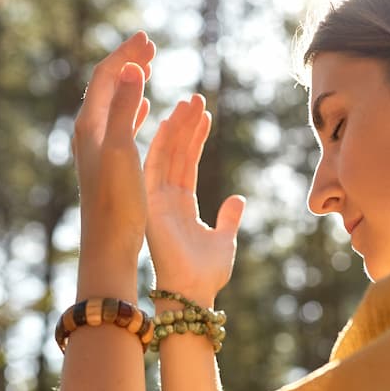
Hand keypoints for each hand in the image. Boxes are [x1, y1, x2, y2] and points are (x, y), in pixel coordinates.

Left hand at [71, 31, 155, 273]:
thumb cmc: (117, 201)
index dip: (126, 56)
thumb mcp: (122, 149)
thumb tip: (131, 68)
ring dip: (132, 82)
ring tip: (149, 67)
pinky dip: (135, 108)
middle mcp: (90, 133)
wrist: (108, 244)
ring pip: (115, 103)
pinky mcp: (109, 163)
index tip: (148, 40)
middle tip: (150, 46)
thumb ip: (127, 107)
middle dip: (128, 63)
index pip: (107, 77)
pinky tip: (146, 107)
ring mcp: (98, 148)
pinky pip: (121, 124)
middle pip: (108, 86)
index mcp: (91, 125)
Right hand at [144, 94, 245, 302]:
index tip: (204, 115)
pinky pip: (155, 167)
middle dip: (187, 125)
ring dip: (178, 128)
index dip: (196, 139)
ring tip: (190, 102)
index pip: (188, 163)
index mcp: (181, 206)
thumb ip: (228, 218)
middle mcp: (166, 199)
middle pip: (177, 154)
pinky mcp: (151, 204)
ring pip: (166, 154)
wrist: (193, 293)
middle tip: (197, 97)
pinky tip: (171, 122)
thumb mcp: (224, 240)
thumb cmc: (208, 273)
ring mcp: (157, 200)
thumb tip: (237, 198)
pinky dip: (162, 144)